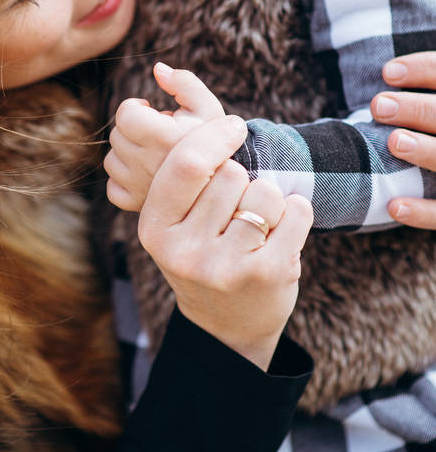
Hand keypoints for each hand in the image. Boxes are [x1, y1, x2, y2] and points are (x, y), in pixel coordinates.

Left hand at [104, 63, 224, 211]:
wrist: (229, 190)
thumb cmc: (217, 143)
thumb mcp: (209, 107)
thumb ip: (184, 82)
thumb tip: (157, 69)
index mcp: (164, 137)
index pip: (125, 114)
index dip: (137, 107)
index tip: (154, 111)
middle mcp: (149, 165)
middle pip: (117, 135)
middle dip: (135, 129)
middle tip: (160, 134)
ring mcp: (141, 189)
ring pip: (112, 160)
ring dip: (129, 153)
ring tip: (155, 153)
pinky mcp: (136, 206)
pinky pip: (113, 187)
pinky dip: (125, 180)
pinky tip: (148, 174)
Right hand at [136, 116, 312, 368]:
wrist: (227, 326)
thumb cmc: (203, 254)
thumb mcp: (177, 222)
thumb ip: (188, 180)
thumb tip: (225, 125)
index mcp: (155, 230)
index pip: (185, 163)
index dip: (214, 135)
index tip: (233, 126)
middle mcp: (185, 252)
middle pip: (230, 174)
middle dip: (241, 178)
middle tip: (236, 207)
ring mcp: (226, 267)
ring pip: (265, 191)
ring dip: (269, 198)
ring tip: (257, 225)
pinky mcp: (267, 275)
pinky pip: (296, 211)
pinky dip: (297, 212)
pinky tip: (282, 232)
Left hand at [371, 52, 435, 228]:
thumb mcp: (435, 109)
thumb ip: (427, 92)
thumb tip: (390, 74)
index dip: (424, 70)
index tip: (387, 73)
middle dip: (417, 110)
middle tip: (379, 105)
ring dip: (427, 152)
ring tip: (395, 141)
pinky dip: (423, 213)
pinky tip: (394, 206)